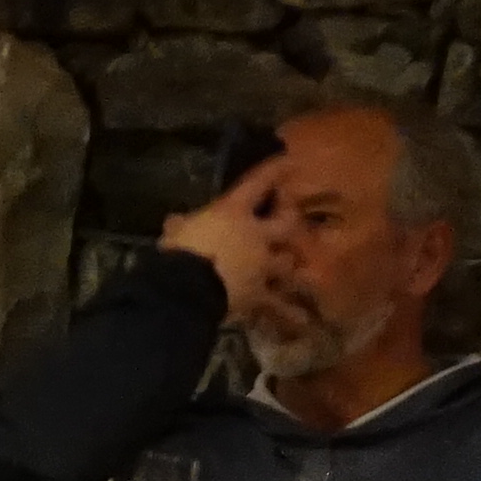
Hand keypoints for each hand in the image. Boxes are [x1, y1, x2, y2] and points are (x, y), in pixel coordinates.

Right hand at [157, 149, 293, 301]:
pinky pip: (279, 305)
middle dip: (291, 220)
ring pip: (287, 263)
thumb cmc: (181, 250)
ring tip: (298, 269)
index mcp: (234, 212)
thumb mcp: (175, 233)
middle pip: (286, 223)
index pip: (258, 183)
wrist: (189, 286)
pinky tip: (305, 320)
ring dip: (290, 265)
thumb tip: (174, 222)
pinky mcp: (260, 294)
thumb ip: (179, 226)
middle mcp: (257, 235)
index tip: (290, 160)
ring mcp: (263, 265)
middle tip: (295, 218)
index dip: (275, 171)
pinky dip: (290, 312)